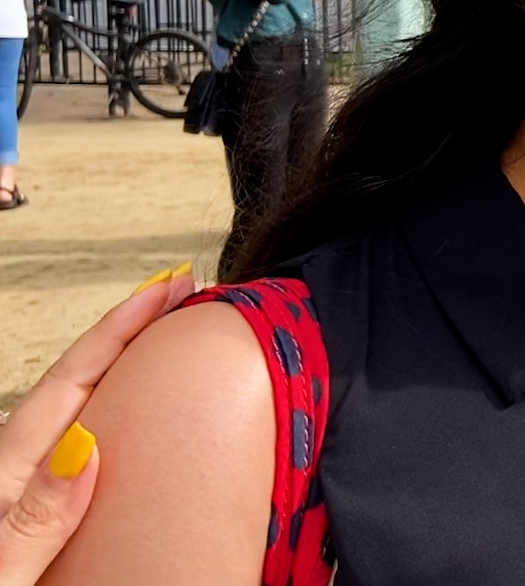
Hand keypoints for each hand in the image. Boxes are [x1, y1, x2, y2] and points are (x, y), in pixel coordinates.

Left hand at [0, 265, 196, 583]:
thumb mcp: (2, 572)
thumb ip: (37, 516)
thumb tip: (85, 448)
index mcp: (6, 472)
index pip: (74, 378)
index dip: (124, 325)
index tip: (171, 285)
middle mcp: (16, 469)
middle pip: (82, 378)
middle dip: (135, 329)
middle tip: (187, 290)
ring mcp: (27, 485)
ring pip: (86, 406)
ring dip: (131, 365)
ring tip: (176, 336)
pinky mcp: (42, 506)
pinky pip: (89, 438)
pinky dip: (123, 407)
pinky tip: (145, 414)